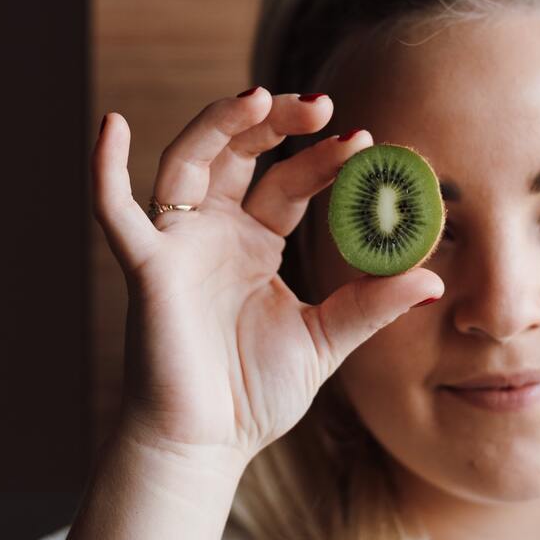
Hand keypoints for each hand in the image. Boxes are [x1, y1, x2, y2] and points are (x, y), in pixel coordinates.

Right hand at [90, 89, 443, 464]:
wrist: (207, 443)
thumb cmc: (255, 394)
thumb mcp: (326, 340)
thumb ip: (371, 305)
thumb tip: (434, 280)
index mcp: (254, 244)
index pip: (288, 182)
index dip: (321, 158)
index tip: (364, 140)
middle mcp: (214, 233)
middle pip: (239, 154)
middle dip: (276, 122)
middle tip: (321, 104)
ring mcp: (178, 245)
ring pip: (188, 161)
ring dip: (219, 123)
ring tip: (260, 96)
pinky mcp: (148, 267)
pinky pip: (115, 212)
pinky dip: (105, 168)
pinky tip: (110, 124)